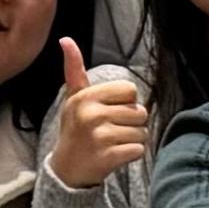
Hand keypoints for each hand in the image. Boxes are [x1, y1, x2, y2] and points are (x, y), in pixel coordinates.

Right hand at [45, 39, 150, 190]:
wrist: (67, 168)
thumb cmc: (76, 128)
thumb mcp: (74, 98)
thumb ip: (75, 70)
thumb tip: (66, 39)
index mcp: (86, 97)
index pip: (130, 90)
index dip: (125, 102)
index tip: (108, 111)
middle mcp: (91, 114)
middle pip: (140, 112)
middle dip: (131, 122)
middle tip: (109, 130)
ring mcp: (99, 136)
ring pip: (142, 132)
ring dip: (132, 139)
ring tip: (111, 142)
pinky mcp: (108, 157)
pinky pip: (139, 149)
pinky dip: (132, 154)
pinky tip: (114, 155)